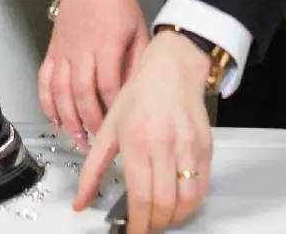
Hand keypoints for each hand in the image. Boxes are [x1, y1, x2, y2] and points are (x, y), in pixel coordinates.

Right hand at [38, 0, 146, 150]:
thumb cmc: (116, 5)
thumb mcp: (138, 30)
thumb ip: (138, 62)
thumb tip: (137, 93)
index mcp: (107, 45)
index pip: (109, 85)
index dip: (113, 110)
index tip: (120, 126)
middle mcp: (82, 52)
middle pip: (82, 95)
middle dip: (89, 122)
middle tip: (97, 142)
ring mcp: (63, 54)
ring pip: (60, 93)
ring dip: (68, 119)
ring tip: (77, 139)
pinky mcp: (51, 54)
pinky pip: (44, 83)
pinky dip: (47, 104)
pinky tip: (55, 120)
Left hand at [73, 30, 213, 233]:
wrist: (172, 69)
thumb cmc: (139, 95)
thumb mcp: (108, 130)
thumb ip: (92, 171)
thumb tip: (80, 202)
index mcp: (138, 142)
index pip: (140, 197)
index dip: (138, 223)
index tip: (133, 231)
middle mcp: (165, 146)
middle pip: (164, 203)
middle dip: (154, 224)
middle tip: (145, 226)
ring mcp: (188, 148)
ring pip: (187, 200)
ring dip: (174, 218)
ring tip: (161, 218)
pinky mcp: (205, 148)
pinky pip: (202, 187)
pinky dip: (190, 203)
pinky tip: (178, 203)